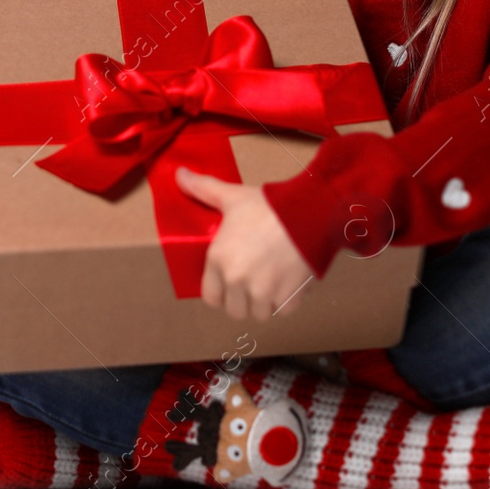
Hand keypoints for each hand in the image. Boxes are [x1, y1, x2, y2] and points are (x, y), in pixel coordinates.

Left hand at [175, 166, 314, 320]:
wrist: (309, 212)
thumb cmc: (269, 205)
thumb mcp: (233, 196)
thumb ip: (203, 189)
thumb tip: (180, 175)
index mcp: (218, 260)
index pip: (211, 297)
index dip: (221, 291)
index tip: (231, 282)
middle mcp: (236, 280)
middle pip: (235, 310)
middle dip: (242, 300)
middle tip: (253, 282)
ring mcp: (263, 292)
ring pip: (259, 313)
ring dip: (264, 303)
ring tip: (271, 283)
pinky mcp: (288, 297)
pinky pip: (283, 310)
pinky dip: (287, 301)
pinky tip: (289, 282)